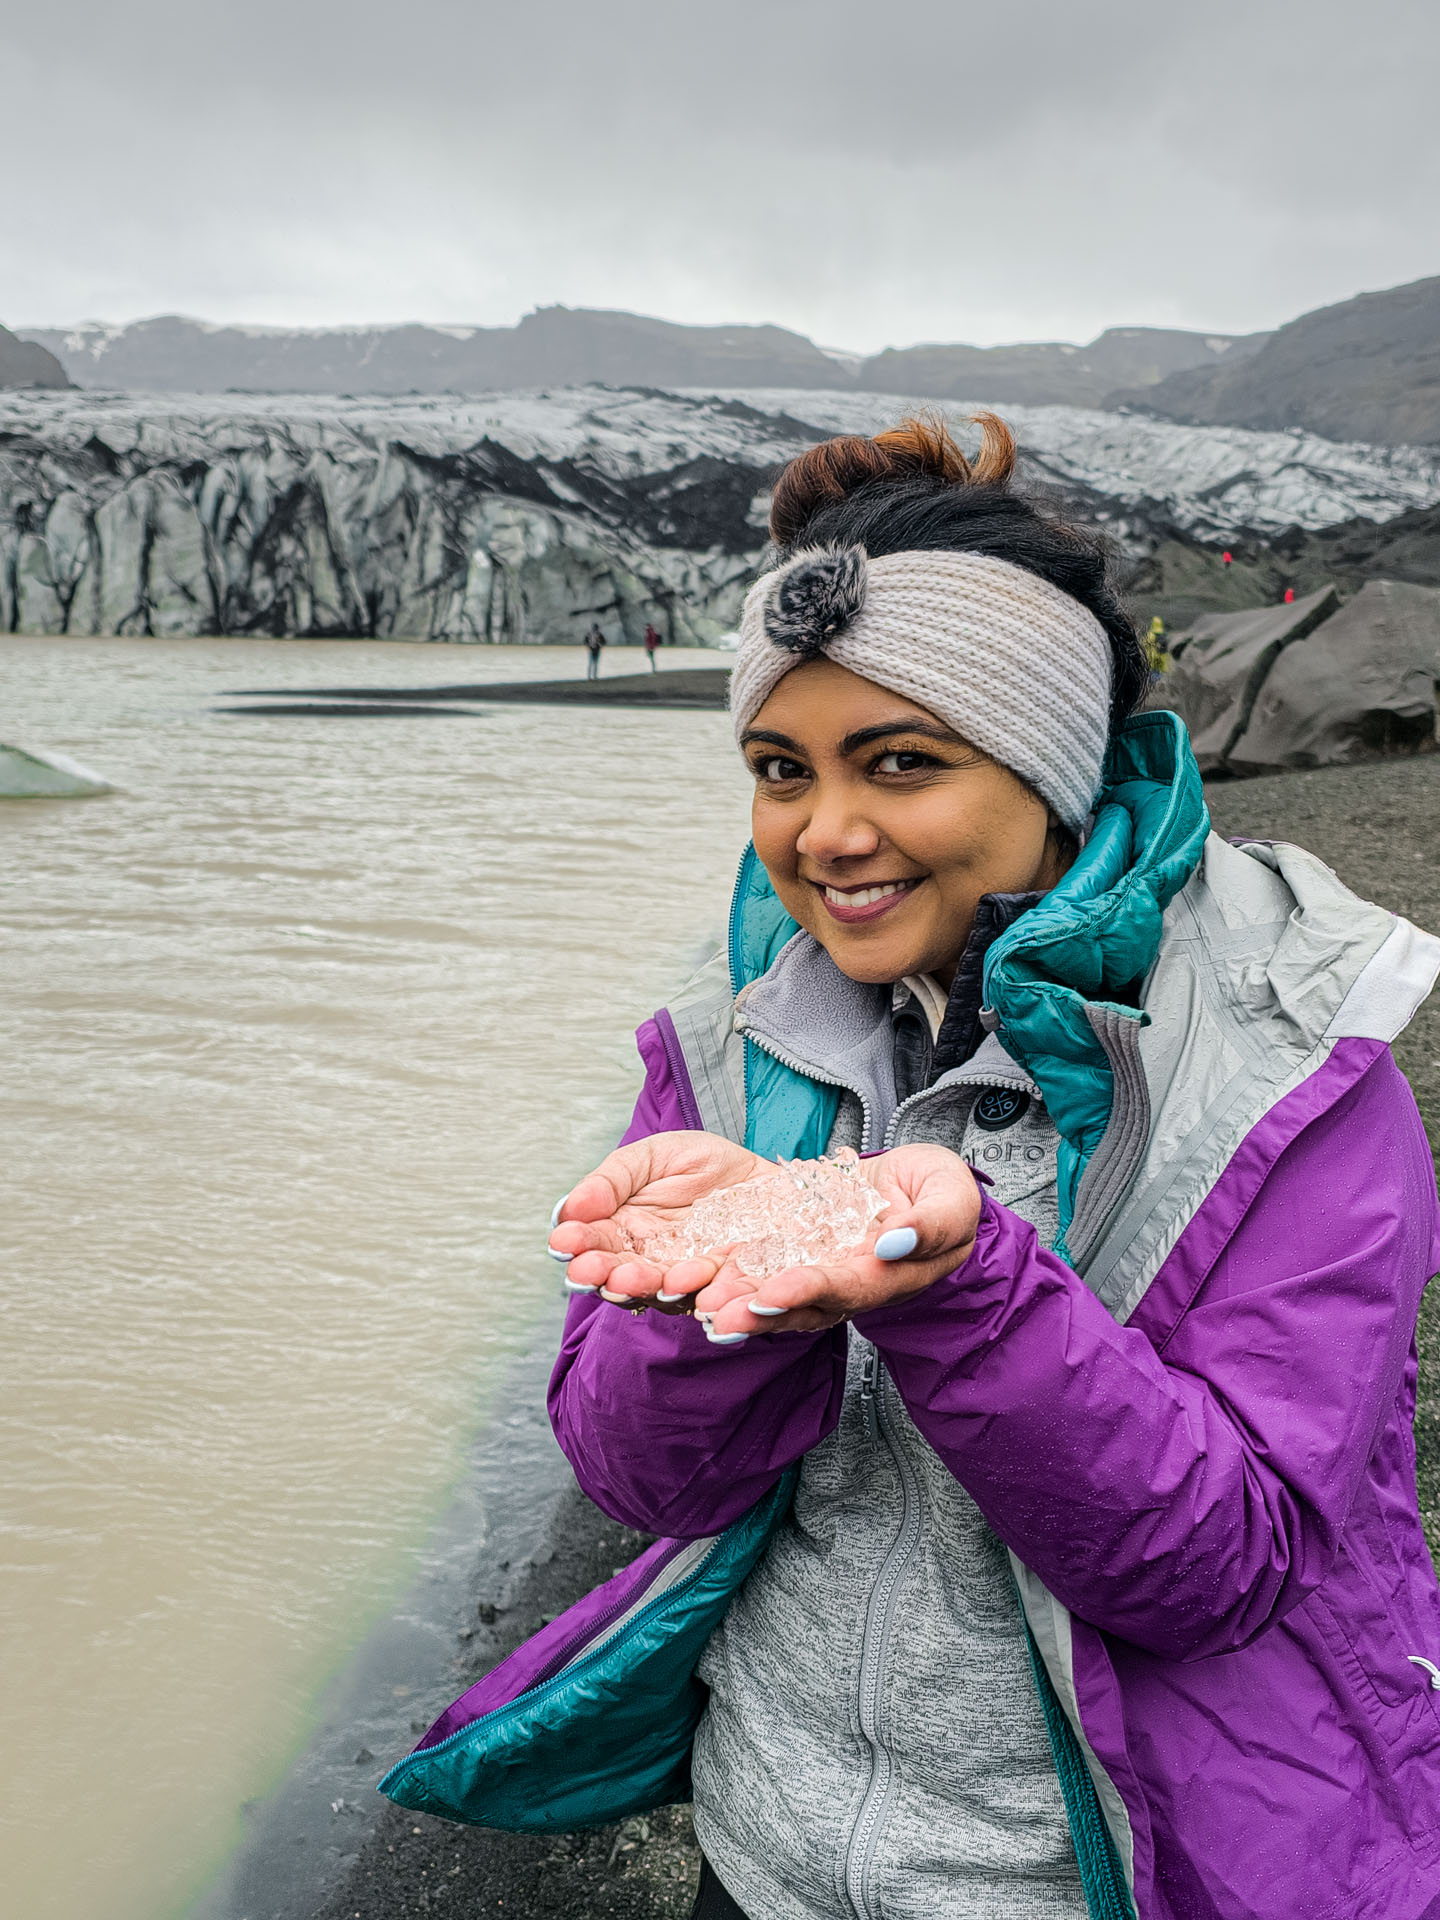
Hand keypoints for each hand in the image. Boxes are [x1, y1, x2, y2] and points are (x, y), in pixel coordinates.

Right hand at [549, 1131, 766, 1305]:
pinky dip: (693, 1292)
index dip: (575, 1244)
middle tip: (589, 1270)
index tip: (564, 1242)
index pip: (591, 1243)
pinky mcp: (722, 1285)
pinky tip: (682, 1282)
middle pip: (616, 1275)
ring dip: (641, 1287)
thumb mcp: (652, 1157)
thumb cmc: (702, 1163)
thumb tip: (569, 1209)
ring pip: (656, 1291)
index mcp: (622, 1230)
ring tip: (630, 1278)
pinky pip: (707, 1294)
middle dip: (601, 1274)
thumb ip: (611, 1181)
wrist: (761, 1174)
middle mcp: (647, 1261)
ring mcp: (683, 1277)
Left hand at [689, 1145, 981, 1337]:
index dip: (811, 1290)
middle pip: (800, 1304)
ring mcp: (818, 1269)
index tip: (774, 1291)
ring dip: (734, 1299)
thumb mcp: (951, 1198)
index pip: (848, 1288)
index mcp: (889, 1276)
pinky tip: (693, 1275)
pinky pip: (758, 1265)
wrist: (917, 1185)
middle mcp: (847, 1283)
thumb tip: (894, 1242)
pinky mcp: (794, 1250)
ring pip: (772, 1292)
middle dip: (757, 1310)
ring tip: (697, 1302)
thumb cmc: (940, 1191)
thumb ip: (932, 1223)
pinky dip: (727, 1272)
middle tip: (717, 1315)